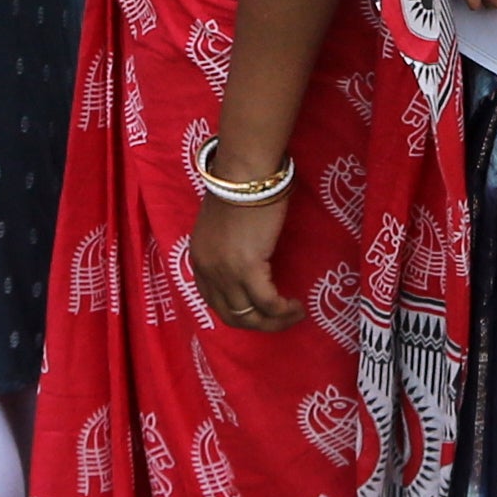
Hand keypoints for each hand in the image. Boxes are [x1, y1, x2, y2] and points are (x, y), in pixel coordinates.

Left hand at [187, 166, 294, 333]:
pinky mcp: (247, 268)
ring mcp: (225, 272)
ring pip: (250, 316)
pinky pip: (267, 303)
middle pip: (231, 316)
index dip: (239, 311)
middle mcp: (207, 271)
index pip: (213, 301)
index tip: (259, 310)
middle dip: (258, 324)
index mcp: (199, 259)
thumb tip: (248, 255)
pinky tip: (297, 306)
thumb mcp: (223, 225)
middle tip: (281, 319)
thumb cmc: (239, 189)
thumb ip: (228, 246)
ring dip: (275, 321)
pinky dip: (283, 310)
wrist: (244, 173)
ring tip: (294, 314)